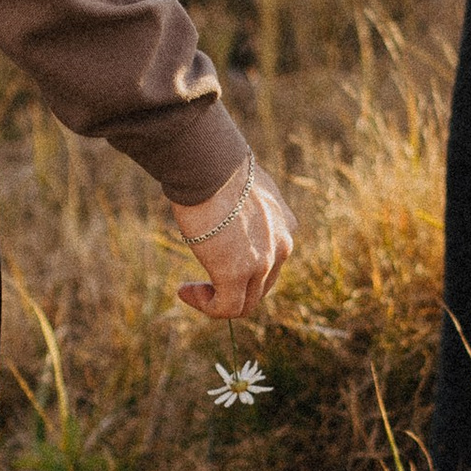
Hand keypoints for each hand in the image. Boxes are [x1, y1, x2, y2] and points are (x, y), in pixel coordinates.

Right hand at [167, 160, 296, 320]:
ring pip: (245, 303)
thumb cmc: (215, 166)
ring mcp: (262, 262)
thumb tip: (222, 211)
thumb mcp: (240, 186)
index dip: (244, 271)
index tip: (215, 261)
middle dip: (231, 289)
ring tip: (189, 290)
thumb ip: (241, 206)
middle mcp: (281, 245)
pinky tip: (185, 291)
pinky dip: (206, 306)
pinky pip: (226, 308)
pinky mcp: (237, 273)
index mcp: (285, 224)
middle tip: (199, 283)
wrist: (209, 162)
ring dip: (216, 301)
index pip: (271, 261)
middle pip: (260, 287)